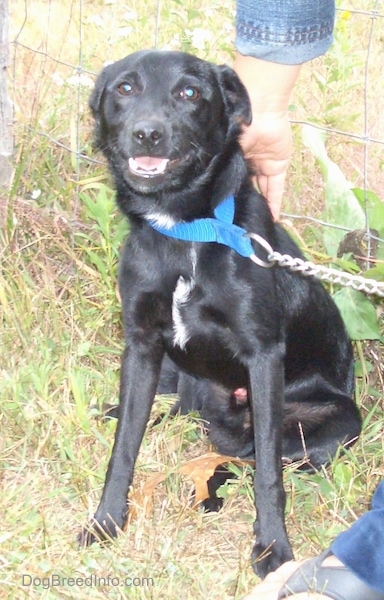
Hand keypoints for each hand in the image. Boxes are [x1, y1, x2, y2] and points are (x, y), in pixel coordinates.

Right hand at [234, 53, 300, 220]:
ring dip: (259, 204)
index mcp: (234, 155)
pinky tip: (272, 217)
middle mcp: (249, 161)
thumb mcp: (223, 144)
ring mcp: (264, 164)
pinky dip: (275, 202)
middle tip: (238, 220)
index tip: (223, 211)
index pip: (231, 177)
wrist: (260, 108)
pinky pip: (276, 187)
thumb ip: (218, 162)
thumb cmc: (237, 122)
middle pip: (247, 184)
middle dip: (244, 200)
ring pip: (262, 189)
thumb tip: (203, 184)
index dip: (229, 193)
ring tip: (255, 222)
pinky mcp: (278, 166)